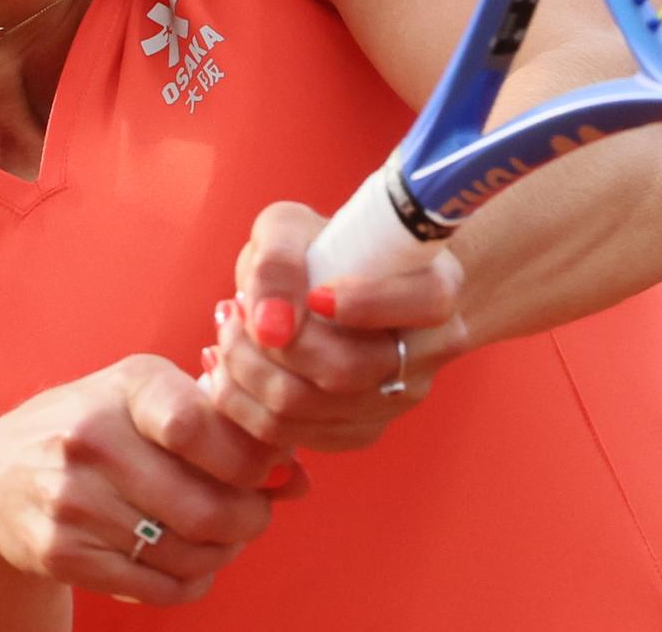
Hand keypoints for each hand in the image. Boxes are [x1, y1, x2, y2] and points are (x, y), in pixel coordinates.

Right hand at [0, 354, 307, 608]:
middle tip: (259, 513)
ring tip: (227, 538)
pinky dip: (191, 582)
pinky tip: (195, 565)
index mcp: (128, 385)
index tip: (273, 468)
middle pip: (204, 506)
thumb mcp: (149, 396)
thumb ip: (225, 425)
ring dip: (224, 554)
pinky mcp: (61, 552)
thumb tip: (300, 476)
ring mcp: (73, 499)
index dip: (252, 458)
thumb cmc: (101, 425)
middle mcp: (93, 438)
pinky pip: (154, 586)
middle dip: (252, 518)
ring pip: (185, 552)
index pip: (198, 425)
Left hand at [203, 202, 468, 452]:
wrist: (343, 283)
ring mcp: (398, 398)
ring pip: (309, 409)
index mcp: (436, 286)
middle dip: (272, 346)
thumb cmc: (320, 246)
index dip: (366, 301)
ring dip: (246, 373)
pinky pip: (292, 435)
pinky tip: (228, 369)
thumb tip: (270, 326)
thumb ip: (279, 261)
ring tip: (225, 333)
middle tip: (231, 308)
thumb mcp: (294, 226)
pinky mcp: (362, 430)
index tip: (313, 293)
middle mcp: (430, 350)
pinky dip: (244, 404)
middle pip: (348, 369)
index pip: (425, 301)